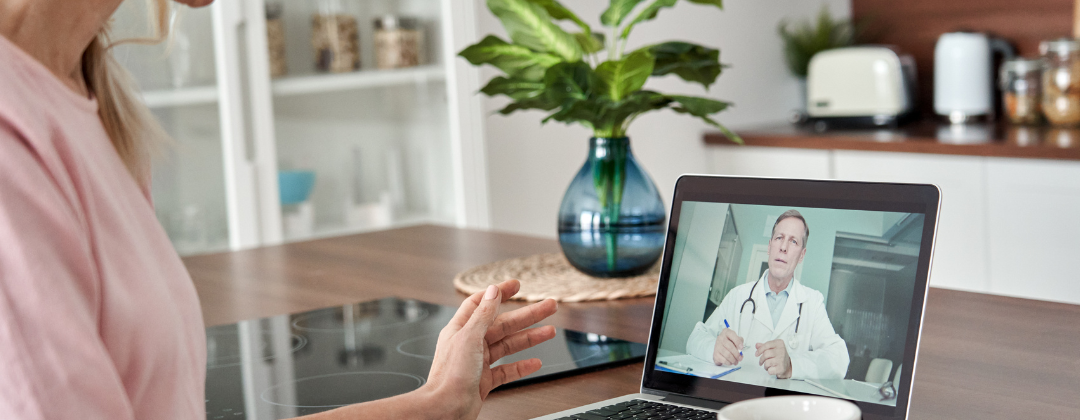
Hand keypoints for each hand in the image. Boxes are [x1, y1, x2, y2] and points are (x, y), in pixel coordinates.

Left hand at [424, 280, 557, 418]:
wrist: (446, 409)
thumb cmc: (450, 376)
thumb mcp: (469, 337)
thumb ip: (483, 314)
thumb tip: (492, 291)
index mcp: (461, 329)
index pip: (482, 303)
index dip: (499, 292)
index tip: (516, 286)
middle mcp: (470, 344)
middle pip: (503, 324)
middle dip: (527, 315)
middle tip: (548, 306)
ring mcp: (479, 363)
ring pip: (509, 346)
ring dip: (530, 338)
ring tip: (550, 331)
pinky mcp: (485, 381)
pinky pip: (508, 370)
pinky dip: (522, 366)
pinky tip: (535, 362)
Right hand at [712, 328, 743, 365]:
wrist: (721, 346)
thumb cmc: (730, 341)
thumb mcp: (736, 338)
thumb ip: (740, 342)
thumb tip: (740, 351)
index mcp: (726, 332)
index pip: (732, 335)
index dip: (737, 342)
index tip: (741, 348)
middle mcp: (720, 338)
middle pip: (730, 347)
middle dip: (736, 354)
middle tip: (740, 358)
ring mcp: (717, 346)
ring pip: (727, 354)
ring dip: (733, 360)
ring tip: (736, 361)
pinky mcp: (715, 353)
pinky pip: (723, 360)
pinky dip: (728, 362)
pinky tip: (731, 362)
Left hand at [755, 339, 791, 378]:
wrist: (789, 365)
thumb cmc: (779, 355)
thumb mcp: (773, 347)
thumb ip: (764, 346)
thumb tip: (757, 345)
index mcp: (779, 343)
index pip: (766, 345)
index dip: (759, 350)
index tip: (756, 354)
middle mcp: (781, 350)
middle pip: (765, 354)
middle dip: (761, 359)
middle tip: (761, 362)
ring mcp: (782, 359)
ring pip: (767, 363)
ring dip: (765, 366)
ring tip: (767, 366)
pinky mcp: (781, 368)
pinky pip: (770, 370)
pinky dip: (769, 370)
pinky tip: (771, 369)